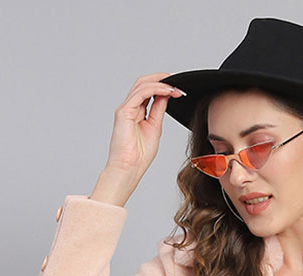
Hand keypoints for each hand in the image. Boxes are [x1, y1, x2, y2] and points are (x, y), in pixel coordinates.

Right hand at [90, 73, 185, 206]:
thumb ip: (158, 110)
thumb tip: (166, 95)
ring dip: (161, 82)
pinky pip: (141, 93)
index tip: (178, 88)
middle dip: (161, 79)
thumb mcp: (155, 127)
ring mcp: (125, 108)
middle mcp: (130, 107)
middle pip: (144, 83)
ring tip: (175, 86)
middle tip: (177, 81)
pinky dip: (155, 89)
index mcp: (136, 112)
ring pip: (142, 84)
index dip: (163, 86)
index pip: (149, 91)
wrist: (128, 169)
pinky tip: (167, 91)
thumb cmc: (138, 156)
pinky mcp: (124, 111)